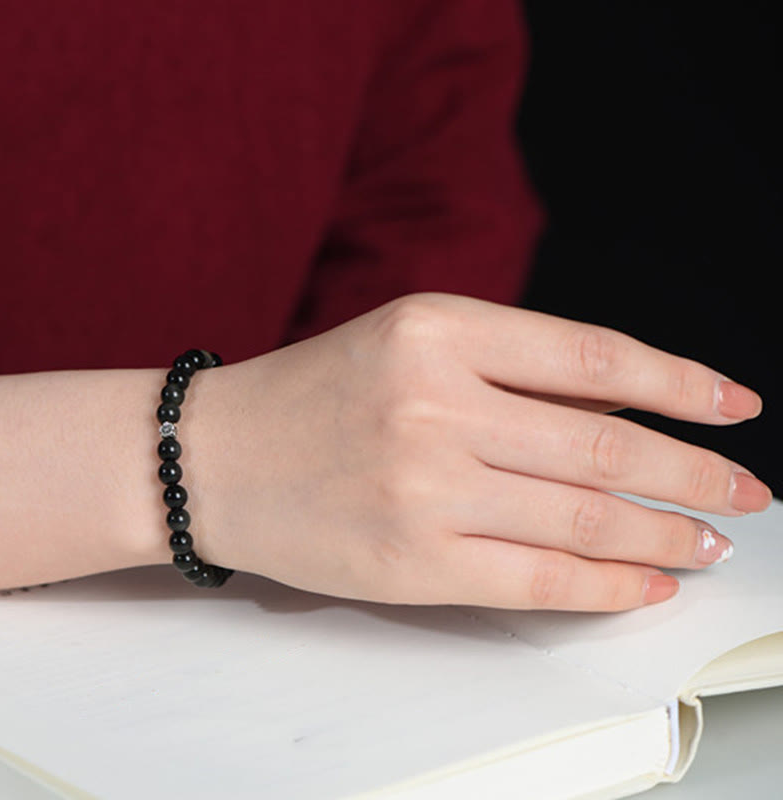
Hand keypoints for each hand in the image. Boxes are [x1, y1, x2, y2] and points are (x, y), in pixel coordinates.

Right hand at [188, 294, 769, 610]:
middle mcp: (436, 404)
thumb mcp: (409, 345)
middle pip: (605, 444)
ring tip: (705, 542)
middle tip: (743, 491)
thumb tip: (621, 405)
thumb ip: (506, 370)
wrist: (214, 456)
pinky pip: (537, 580)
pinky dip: (605, 586)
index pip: (593, 356)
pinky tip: (644, 583)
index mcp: (438, 328)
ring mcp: (424, 488)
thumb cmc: (314, 394)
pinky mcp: (411, 562)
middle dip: (693, 472)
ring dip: (664, 533)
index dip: (679, 383)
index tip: (733, 404)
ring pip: (584, 518)